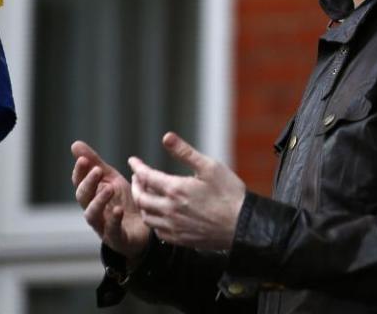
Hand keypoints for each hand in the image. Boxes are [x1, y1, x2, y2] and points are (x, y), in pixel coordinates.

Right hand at [71, 141, 150, 261]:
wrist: (145, 229)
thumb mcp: (111, 179)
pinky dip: (114, 221)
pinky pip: (112, 231)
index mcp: (91, 195)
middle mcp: (93, 210)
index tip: (83, 159)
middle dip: (88, 183)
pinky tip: (119, 210)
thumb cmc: (124, 201)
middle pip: (82, 198)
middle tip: (98, 171)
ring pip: (92, 215)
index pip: (79, 182)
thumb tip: (74, 144)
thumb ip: (95, 163)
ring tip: (109, 189)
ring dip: (98, 201)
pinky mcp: (117, 239)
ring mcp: (103, 226)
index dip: (80, 172)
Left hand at [128, 132, 245, 250]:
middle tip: (137, 177)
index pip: (146, 176)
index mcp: (176, 189)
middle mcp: (170, 210)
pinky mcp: (181, 239)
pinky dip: (153, 220)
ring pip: (147, 216)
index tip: (133, 161)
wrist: (243, 225)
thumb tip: (166, 137)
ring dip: (142, 204)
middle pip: (141, 198)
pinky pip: (158, 231)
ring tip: (145, 194)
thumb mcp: (209, 166)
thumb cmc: (229, 193)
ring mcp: (174, 227)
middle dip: (135, 185)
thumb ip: (185, 152)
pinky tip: (158, 214)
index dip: (137, 167)